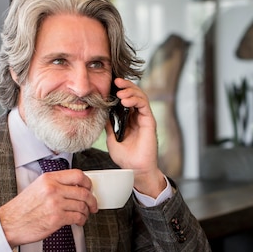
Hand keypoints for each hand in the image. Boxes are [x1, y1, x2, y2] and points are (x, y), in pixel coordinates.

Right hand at [0, 169, 97, 246]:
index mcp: (48, 178)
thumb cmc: (22, 208)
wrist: (9, 223)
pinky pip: (78, 217)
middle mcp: (53, 189)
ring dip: (86, 212)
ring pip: (82, 206)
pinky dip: (82, 220)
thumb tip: (75, 187)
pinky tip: (79, 221)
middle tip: (93, 205)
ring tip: (84, 215)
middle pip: (84, 192)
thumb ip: (55, 184)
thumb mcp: (37, 187)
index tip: (90, 189)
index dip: (88, 182)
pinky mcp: (56, 219)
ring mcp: (55, 204)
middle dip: (92, 200)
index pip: (77, 175)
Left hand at [105, 78, 166, 196]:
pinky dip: (135, 99)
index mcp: (128, 120)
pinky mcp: (149, 121)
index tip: (109, 85)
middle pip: (133, 94)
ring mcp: (144, 118)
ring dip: (130, 91)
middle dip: (125, 86)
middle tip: (116, 81)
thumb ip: (109, 125)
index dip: (119, 90)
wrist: (135, 170)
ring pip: (140, 96)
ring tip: (120, 93)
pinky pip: (144, 105)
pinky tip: (126, 101)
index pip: (125, 99)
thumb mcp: (111, 139)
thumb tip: (102, 112)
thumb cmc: (126, 158)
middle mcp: (137, 117)